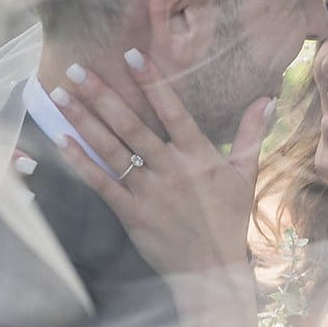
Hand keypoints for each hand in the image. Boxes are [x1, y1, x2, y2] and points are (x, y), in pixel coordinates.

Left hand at [47, 52, 271, 280]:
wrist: (211, 270)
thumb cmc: (229, 220)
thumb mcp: (245, 175)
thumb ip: (251, 135)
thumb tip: (266, 100)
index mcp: (198, 157)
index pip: (174, 111)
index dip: (152, 83)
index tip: (130, 56)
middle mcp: (171, 170)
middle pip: (132, 127)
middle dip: (102, 96)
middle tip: (76, 70)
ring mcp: (149, 192)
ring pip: (112, 150)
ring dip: (84, 122)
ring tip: (61, 96)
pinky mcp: (131, 214)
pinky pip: (102, 183)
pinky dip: (81, 162)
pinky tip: (61, 140)